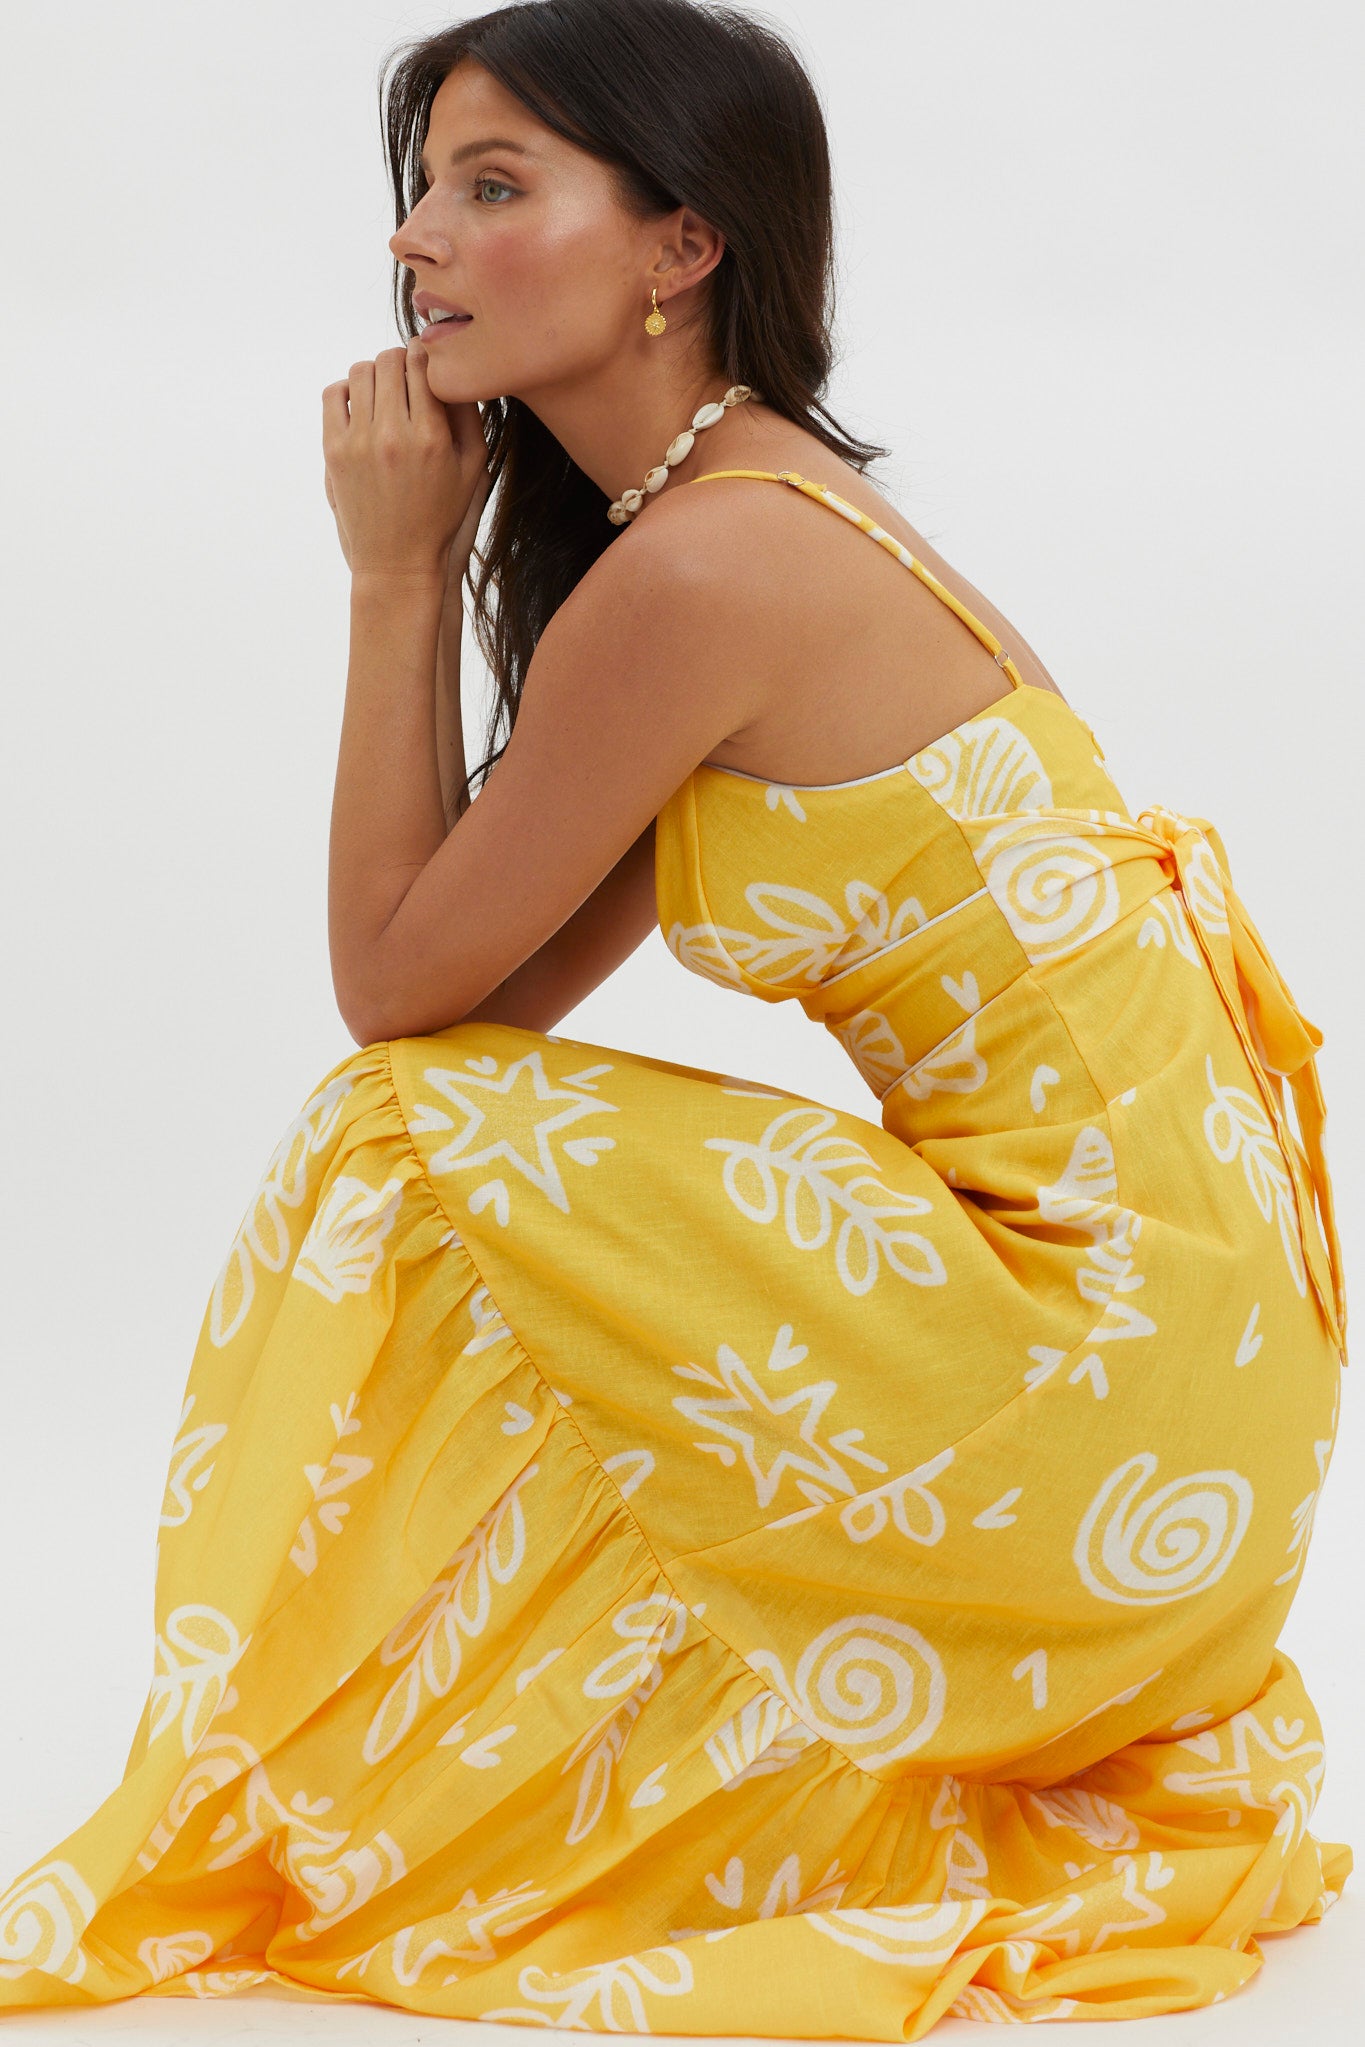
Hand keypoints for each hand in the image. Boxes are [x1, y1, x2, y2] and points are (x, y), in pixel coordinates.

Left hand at [322, 338, 489, 581]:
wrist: (397, 562)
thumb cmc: (441, 515)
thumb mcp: (473, 469)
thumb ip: (468, 416)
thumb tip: (452, 370)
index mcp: (431, 438)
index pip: (423, 365)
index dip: (425, 353)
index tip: (427, 359)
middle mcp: (392, 435)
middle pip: (389, 361)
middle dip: (399, 358)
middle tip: (406, 372)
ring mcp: (358, 443)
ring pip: (360, 372)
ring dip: (374, 372)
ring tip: (385, 389)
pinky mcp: (334, 452)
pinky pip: (334, 394)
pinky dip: (347, 389)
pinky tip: (361, 404)